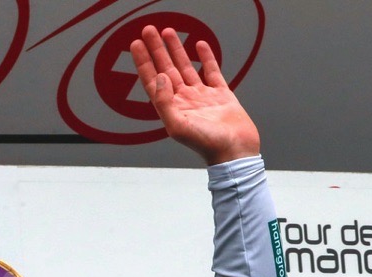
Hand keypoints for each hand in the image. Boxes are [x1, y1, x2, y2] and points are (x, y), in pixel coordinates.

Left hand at [130, 26, 258, 165]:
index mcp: (172, 108)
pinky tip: (199, 45)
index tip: (136, 44)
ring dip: (176, 49)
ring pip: (186, 67)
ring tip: (168, 32)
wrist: (235, 151)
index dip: (144, 62)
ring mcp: (203, 97)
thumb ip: (164, 101)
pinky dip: (206, 57)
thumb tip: (160, 76)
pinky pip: (212, 71)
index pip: (152, 80)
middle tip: (148, 30)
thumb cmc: (206, 144)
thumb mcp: (178, 125)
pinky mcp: (221, 95)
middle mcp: (185, 100)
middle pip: (166, 68)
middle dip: (157, 49)